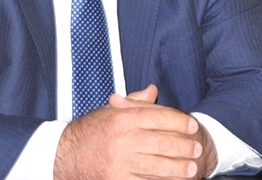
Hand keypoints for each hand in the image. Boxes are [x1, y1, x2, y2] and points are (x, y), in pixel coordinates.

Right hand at [54, 85, 215, 178]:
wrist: (64, 154)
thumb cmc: (89, 131)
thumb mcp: (109, 111)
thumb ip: (133, 102)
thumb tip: (153, 91)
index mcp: (122, 117)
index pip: (158, 116)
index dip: (179, 121)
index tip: (192, 125)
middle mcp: (122, 138)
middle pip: (162, 142)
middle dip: (183, 147)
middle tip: (197, 149)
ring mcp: (120, 161)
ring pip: (158, 165)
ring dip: (178, 168)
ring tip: (191, 169)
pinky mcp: (117, 179)